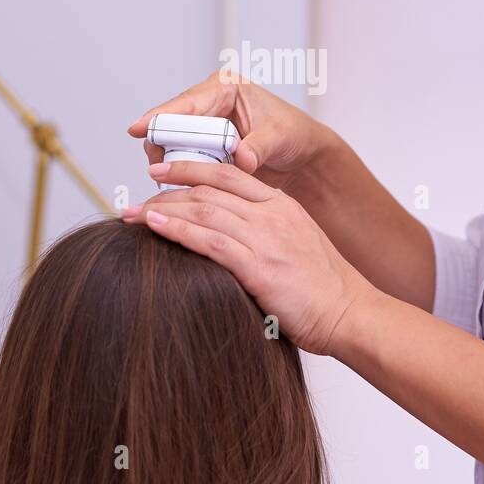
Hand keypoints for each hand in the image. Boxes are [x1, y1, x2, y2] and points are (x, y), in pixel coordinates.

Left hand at [121, 159, 376, 357]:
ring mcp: (266, 238)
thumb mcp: (297, 245)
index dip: (191, 169)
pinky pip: (210, 241)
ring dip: (163, 210)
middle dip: (168, 189)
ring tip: (133, 214)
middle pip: (209, 190)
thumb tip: (231, 234)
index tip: (162, 172)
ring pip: (204, 210)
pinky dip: (177, 231)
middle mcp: (272, 215)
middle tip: (136, 195)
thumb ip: (266, 232)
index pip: (229, 174)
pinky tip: (154, 228)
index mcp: (282, 206)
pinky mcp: (259, 267)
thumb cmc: (325, 289)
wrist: (350, 314)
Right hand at [126, 70, 334, 197]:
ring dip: (173, 164)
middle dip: (164, 148)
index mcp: (225, 87)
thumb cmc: (293, 134)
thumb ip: (259, 147)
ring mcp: (203, 125)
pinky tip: (182, 188)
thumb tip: (243, 159)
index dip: (159, 116)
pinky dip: (182, 173)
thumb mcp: (279, 137)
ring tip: (175, 184)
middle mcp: (208, 103)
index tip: (137, 128)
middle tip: (160, 173)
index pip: (186, 103)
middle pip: (171, 124)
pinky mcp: (202, 147)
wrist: (301, 154)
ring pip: (172, 144)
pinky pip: (183, 158)